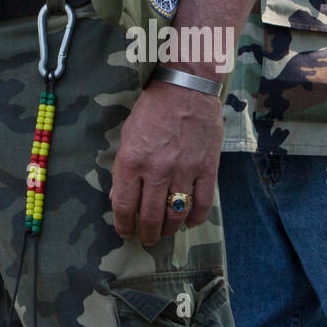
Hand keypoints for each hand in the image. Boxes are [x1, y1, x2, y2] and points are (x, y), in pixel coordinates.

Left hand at [110, 81, 223, 245]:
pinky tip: (189, 221)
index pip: (124, 205)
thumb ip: (123, 168)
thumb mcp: (127, 135)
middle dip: (147, 234)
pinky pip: (203, 204)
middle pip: (151, 216)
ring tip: (165, 232)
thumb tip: (119, 198)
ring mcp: (184, 171)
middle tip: (147, 239)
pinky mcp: (207, 169)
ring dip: (169, 230)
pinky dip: (195, 218)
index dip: (123, 224)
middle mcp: (156, 170)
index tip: (125, 232)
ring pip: (176, 215)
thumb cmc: (152, 110)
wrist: (186, 88)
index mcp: (132, 161)